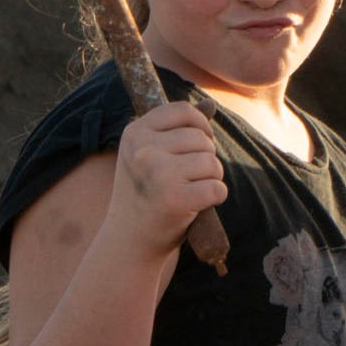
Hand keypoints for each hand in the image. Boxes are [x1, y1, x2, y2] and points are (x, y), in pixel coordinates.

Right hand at [103, 102, 227, 261]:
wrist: (128, 240)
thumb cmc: (145, 193)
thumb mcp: (148, 154)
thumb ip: (175, 130)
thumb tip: (210, 105)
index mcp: (134, 132)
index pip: (183, 111)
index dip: (200, 125)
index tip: (199, 144)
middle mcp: (143, 150)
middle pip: (202, 139)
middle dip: (205, 158)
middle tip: (187, 178)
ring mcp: (158, 174)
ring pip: (212, 163)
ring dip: (211, 178)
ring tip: (190, 191)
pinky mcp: (175, 199)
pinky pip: (217, 188)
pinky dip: (215, 197)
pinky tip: (196, 205)